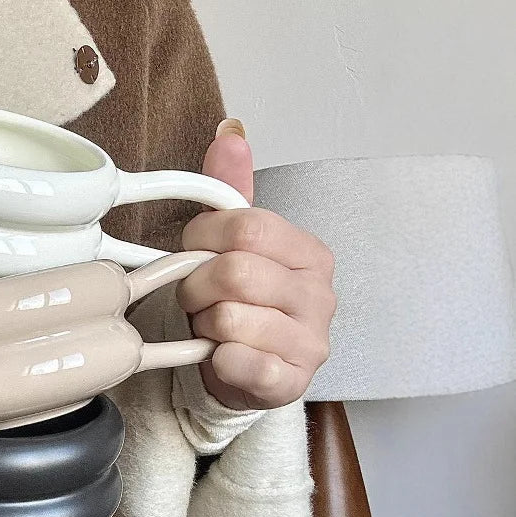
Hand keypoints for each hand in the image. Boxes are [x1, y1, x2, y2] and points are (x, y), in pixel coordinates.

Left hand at [175, 120, 336, 410]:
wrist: (241, 370)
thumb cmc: (237, 304)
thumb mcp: (233, 246)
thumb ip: (231, 192)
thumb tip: (230, 134)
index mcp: (309, 252)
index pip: (247, 227)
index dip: (203, 239)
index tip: (195, 251)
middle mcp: (320, 295)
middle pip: (235, 272)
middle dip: (197, 286)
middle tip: (196, 297)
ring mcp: (311, 341)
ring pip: (230, 318)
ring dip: (204, 324)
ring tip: (211, 327)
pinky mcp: (291, 382)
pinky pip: (240, 362)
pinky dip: (217, 358)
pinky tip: (222, 356)